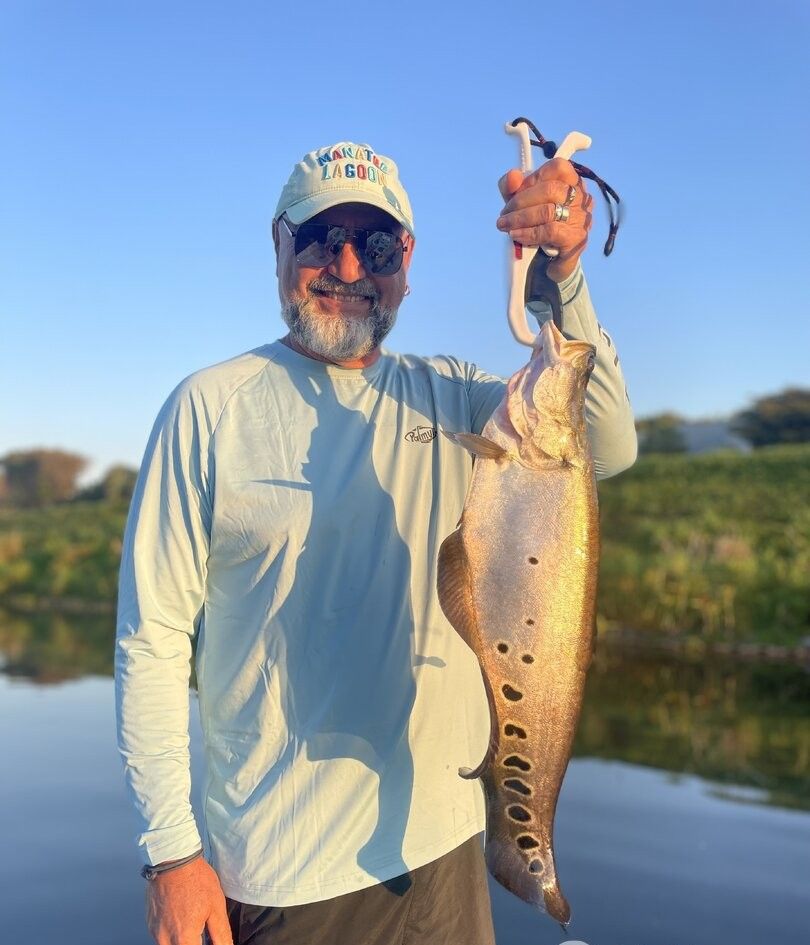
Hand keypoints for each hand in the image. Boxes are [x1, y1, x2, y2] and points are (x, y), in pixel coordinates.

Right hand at [145, 856, 233, 944]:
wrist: (173, 859)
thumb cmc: (196, 879)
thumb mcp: (216, 907)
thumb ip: (221, 934)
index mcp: (184, 938)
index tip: (208, 940)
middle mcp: (165, 939)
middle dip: (192, 943)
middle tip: (201, 933)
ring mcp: (154, 931)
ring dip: (182, 940)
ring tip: (191, 923)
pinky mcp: (149, 922)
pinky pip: (161, 937)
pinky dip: (172, 933)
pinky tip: (181, 918)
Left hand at [496, 158, 593, 282]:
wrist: (547, 264)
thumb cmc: (537, 227)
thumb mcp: (521, 203)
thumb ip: (512, 187)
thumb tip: (513, 175)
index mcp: (572, 184)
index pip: (558, 167)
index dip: (533, 177)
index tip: (516, 191)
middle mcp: (581, 199)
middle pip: (550, 189)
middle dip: (520, 201)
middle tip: (504, 214)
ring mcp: (581, 219)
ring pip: (548, 211)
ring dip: (520, 218)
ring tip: (504, 225)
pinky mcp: (576, 239)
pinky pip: (550, 231)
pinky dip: (528, 233)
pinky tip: (516, 235)